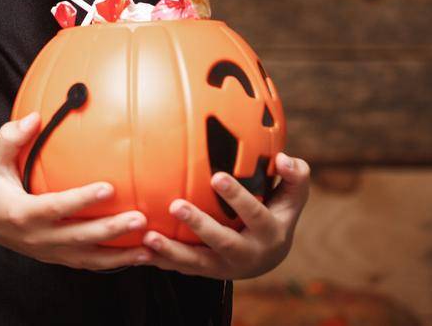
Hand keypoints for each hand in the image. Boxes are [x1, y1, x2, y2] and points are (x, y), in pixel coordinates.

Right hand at [0, 112, 151, 270]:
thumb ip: (11, 137)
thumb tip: (35, 116)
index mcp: (22, 212)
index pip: (58, 206)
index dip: (84, 199)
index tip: (109, 188)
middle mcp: (36, 237)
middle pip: (80, 238)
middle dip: (112, 231)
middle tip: (140, 218)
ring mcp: (45, 251)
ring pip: (87, 258)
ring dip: (119, 256)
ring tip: (149, 248)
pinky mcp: (51, 257)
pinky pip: (84, 262)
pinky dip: (109, 262)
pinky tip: (133, 255)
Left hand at [140, 153, 310, 279]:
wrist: (267, 257)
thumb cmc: (276, 213)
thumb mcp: (293, 197)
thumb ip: (295, 175)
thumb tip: (282, 158)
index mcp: (269, 232)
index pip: (255, 213)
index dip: (237, 196)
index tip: (216, 176)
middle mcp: (247, 254)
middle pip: (223, 243)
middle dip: (200, 225)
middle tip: (175, 204)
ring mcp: (225, 267)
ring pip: (197, 263)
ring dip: (172, 252)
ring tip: (148, 236)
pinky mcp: (205, 273)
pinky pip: (180, 269)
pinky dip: (160, 261)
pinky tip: (137, 250)